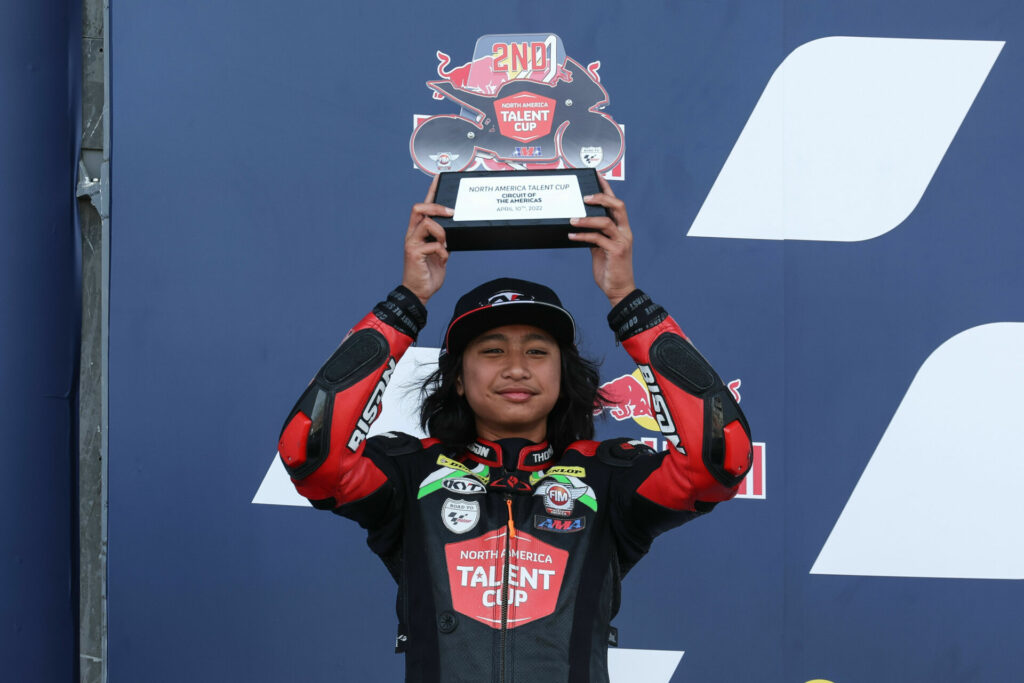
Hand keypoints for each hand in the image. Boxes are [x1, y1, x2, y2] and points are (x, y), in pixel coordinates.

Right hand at [402, 175, 452, 304]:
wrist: (420, 291)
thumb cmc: (429, 272)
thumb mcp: (440, 252)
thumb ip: (444, 239)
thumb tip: (454, 230)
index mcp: (419, 231)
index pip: (423, 206)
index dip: (431, 190)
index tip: (439, 177)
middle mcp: (413, 234)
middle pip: (419, 208)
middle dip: (436, 206)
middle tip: (451, 213)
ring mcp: (412, 242)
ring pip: (427, 223)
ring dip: (442, 232)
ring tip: (446, 245)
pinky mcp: (414, 253)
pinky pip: (433, 244)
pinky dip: (442, 251)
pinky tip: (442, 259)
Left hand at [567, 174, 635, 306]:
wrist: (618, 290)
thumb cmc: (610, 269)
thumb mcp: (600, 248)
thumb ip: (595, 235)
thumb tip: (581, 223)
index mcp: (621, 228)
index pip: (615, 203)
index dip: (607, 188)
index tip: (597, 175)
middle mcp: (624, 232)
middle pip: (618, 206)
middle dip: (602, 197)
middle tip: (585, 196)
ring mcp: (622, 241)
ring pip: (606, 222)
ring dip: (587, 219)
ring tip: (572, 220)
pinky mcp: (616, 252)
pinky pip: (597, 239)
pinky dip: (583, 236)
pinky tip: (572, 236)